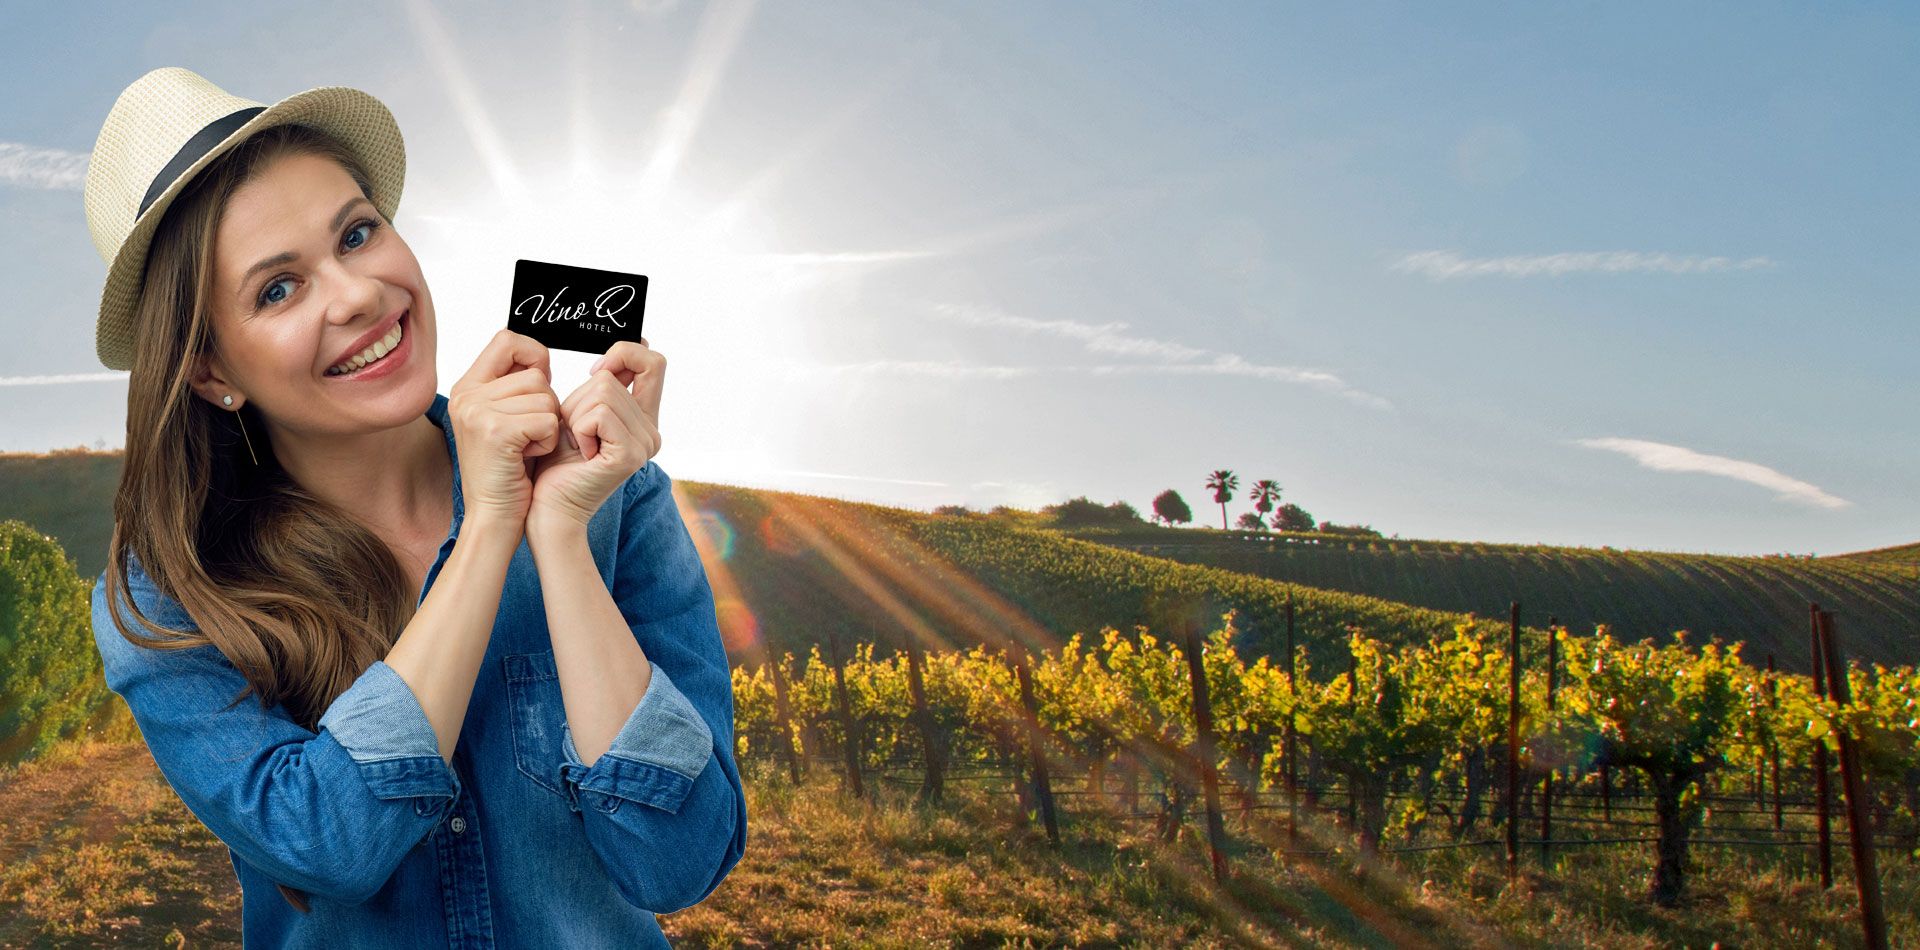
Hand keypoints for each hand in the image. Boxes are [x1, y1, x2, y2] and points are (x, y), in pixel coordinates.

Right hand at [447, 330, 560, 532]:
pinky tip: (528, 457)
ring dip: (548, 425)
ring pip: (545, 397)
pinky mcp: (496, 430)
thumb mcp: (504, 420)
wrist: (493, 515)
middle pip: (535, 374)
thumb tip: (541, 358)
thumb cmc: (507, 470)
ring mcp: (478, 411)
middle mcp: (467, 395)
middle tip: (528, 435)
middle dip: (546, 405)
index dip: (533, 354)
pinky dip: (548, 441)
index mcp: (467, 387)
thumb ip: (514, 388)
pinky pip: (548, 419)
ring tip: (526, 447)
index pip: (507, 339)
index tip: (540, 383)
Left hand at [528, 339, 663, 533]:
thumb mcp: (579, 413)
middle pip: (610, 378)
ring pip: (602, 392)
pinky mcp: (631, 454)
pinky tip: (580, 452)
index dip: (625, 354)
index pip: (653, 363)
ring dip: (574, 415)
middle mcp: (652, 430)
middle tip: (575, 434)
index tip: (597, 371)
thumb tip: (617, 356)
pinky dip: (578, 428)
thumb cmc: (556, 462)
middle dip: (578, 400)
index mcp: (644, 419)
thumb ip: (602, 387)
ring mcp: (645, 443)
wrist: (548, 508)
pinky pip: (598, 414)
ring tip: (576, 444)